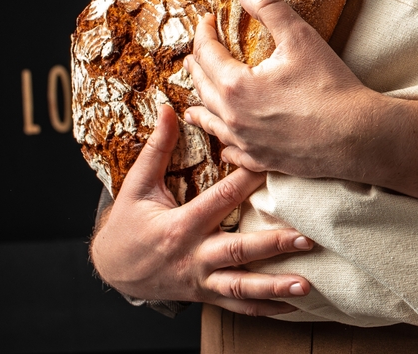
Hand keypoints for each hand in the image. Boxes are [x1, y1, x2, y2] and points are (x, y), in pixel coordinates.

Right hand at [90, 104, 313, 316]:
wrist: (111, 270)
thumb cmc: (127, 224)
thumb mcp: (136, 186)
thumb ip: (157, 148)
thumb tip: (169, 108)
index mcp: (179, 227)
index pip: (221, 200)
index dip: (248, 181)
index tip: (275, 165)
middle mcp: (194, 257)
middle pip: (239, 252)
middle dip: (273, 246)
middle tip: (306, 239)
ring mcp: (201, 281)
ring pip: (242, 288)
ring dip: (275, 287)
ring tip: (306, 285)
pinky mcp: (206, 295)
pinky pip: (238, 306)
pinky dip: (266, 308)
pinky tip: (294, 308)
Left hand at [184, 0, 385, 177]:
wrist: (357, 136)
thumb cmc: (330, 86)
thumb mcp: (300, 38)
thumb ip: (269, 8)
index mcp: (237, 85)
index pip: (207, 53)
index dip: (205, 33)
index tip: (208, 21)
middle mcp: (234, 117)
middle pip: (203, 88)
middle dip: (197, 67)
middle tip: (194, 55)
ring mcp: (247, 142)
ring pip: (212, 124)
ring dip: (200, 110)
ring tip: (191, 106)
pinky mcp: (263, 160)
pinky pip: (233, 153)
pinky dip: (224, 146)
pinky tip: (224, 147)